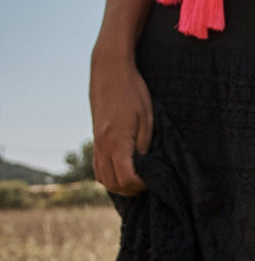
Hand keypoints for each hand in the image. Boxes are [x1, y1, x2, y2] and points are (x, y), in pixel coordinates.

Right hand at [90, 47, 152, 194]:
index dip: (141, 184)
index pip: (126, 178)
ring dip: (119, 185)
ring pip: (102, 178)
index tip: (153, 179)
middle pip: (113, 183)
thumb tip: (145, 166)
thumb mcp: (147, 119)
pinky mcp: (94, 139)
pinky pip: (97, 167)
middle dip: (131, 189)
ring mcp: (96, 143)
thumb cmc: (133, 91)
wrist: (109, 71)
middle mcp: (102, 145)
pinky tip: (122, 171)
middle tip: (147, 182)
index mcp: (117, 141)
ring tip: (136, 180)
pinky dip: (109, 176)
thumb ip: (144, 145)